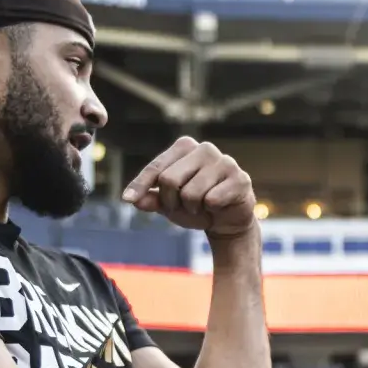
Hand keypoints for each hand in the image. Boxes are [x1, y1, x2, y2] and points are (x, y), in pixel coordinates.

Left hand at [122, 137, 256, 236]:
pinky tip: (219, 206)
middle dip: (172, 202)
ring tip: (202, 206)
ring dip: (192, 209)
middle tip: (183, 207)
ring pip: (191, 193)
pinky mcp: (240, 179)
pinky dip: (211, 210)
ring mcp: (225, 162)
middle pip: (169, 180)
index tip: (127, 199)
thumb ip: (151, 199)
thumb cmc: (196, 205)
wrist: (227, 220)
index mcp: (184, 147)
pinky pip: (212, 200)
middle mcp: (204, 149)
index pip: (156, 168)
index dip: (140, 185)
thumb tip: (135, 200)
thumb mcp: (169, 204)